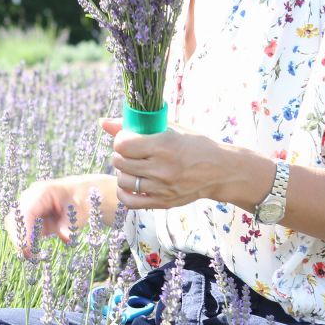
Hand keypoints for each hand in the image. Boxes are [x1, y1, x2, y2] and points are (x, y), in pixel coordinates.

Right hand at [4, 179, 80, 258]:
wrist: (83, 193)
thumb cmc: (82, 198)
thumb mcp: (80, 210)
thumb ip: (70, 223)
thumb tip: (65, 236)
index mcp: (41, 193)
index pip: (26, 212)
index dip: (24, 230)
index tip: (28, 248)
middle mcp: (31, 198)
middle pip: (15, 219)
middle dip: (18, 237)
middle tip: (27, 255)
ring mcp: (29, 207)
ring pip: (15, 225)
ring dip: (20, 240)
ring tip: (30, 256)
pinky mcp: (32, 218)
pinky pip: (23, 230)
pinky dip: (26, 241)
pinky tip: (32, 253)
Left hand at [100, 118, 224, 209]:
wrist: (221, 171)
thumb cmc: (195, 145)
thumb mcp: (171, 129)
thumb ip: (137, 125)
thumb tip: (103, 122)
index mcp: (164, 145)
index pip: (123, 144)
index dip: (120, 139)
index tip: (127, 138)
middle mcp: (162, 168)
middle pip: (120, 162)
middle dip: (120, 154)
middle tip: (130, 151)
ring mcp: (162, 188)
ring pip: (123, 180)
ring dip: (122, 172)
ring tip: (132, 166)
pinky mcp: (163, 202)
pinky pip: (129, 201)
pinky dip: (124, 192)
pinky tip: (130, 183)